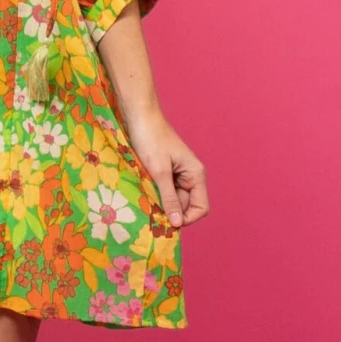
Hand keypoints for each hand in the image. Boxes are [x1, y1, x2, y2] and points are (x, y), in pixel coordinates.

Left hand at [124, 111, 209, 229]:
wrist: (140, 118)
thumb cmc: (151, 140)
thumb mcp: (159, 172)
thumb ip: (169, 198)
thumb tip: (177, 223)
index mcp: (196, 175)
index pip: (201, 208)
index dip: (186, 218)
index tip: (167, 221)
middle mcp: (190, 176)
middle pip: (185, 206)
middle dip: (170, 211)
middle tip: (150, 210)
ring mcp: (178, 175)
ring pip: (172, 199)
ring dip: (160, 203)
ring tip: (145, 198)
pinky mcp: (165, 172)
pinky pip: (164, 191)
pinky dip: (155, 194)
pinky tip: (143, 191)